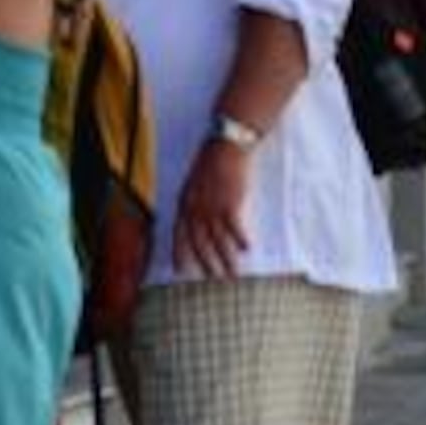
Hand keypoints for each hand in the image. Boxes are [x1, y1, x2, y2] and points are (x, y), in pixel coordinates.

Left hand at [172, 140, 253, 281]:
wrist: (225, 145)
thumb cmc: (211, 160)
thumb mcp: (194, 181)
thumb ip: (194, 199)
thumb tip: (198, 216)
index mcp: (184, 202)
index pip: (178, 234)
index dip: (179, 253)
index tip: (180, 270)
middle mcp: (195, 209)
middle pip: (199, 243)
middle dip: (205, 263)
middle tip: (211, 279)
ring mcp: (212, 208)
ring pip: (218, 241)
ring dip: (225, 260)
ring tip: (232, 274)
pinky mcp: (229, 204)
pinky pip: (234, 229)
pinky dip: (240, 239)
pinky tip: (246, 249)